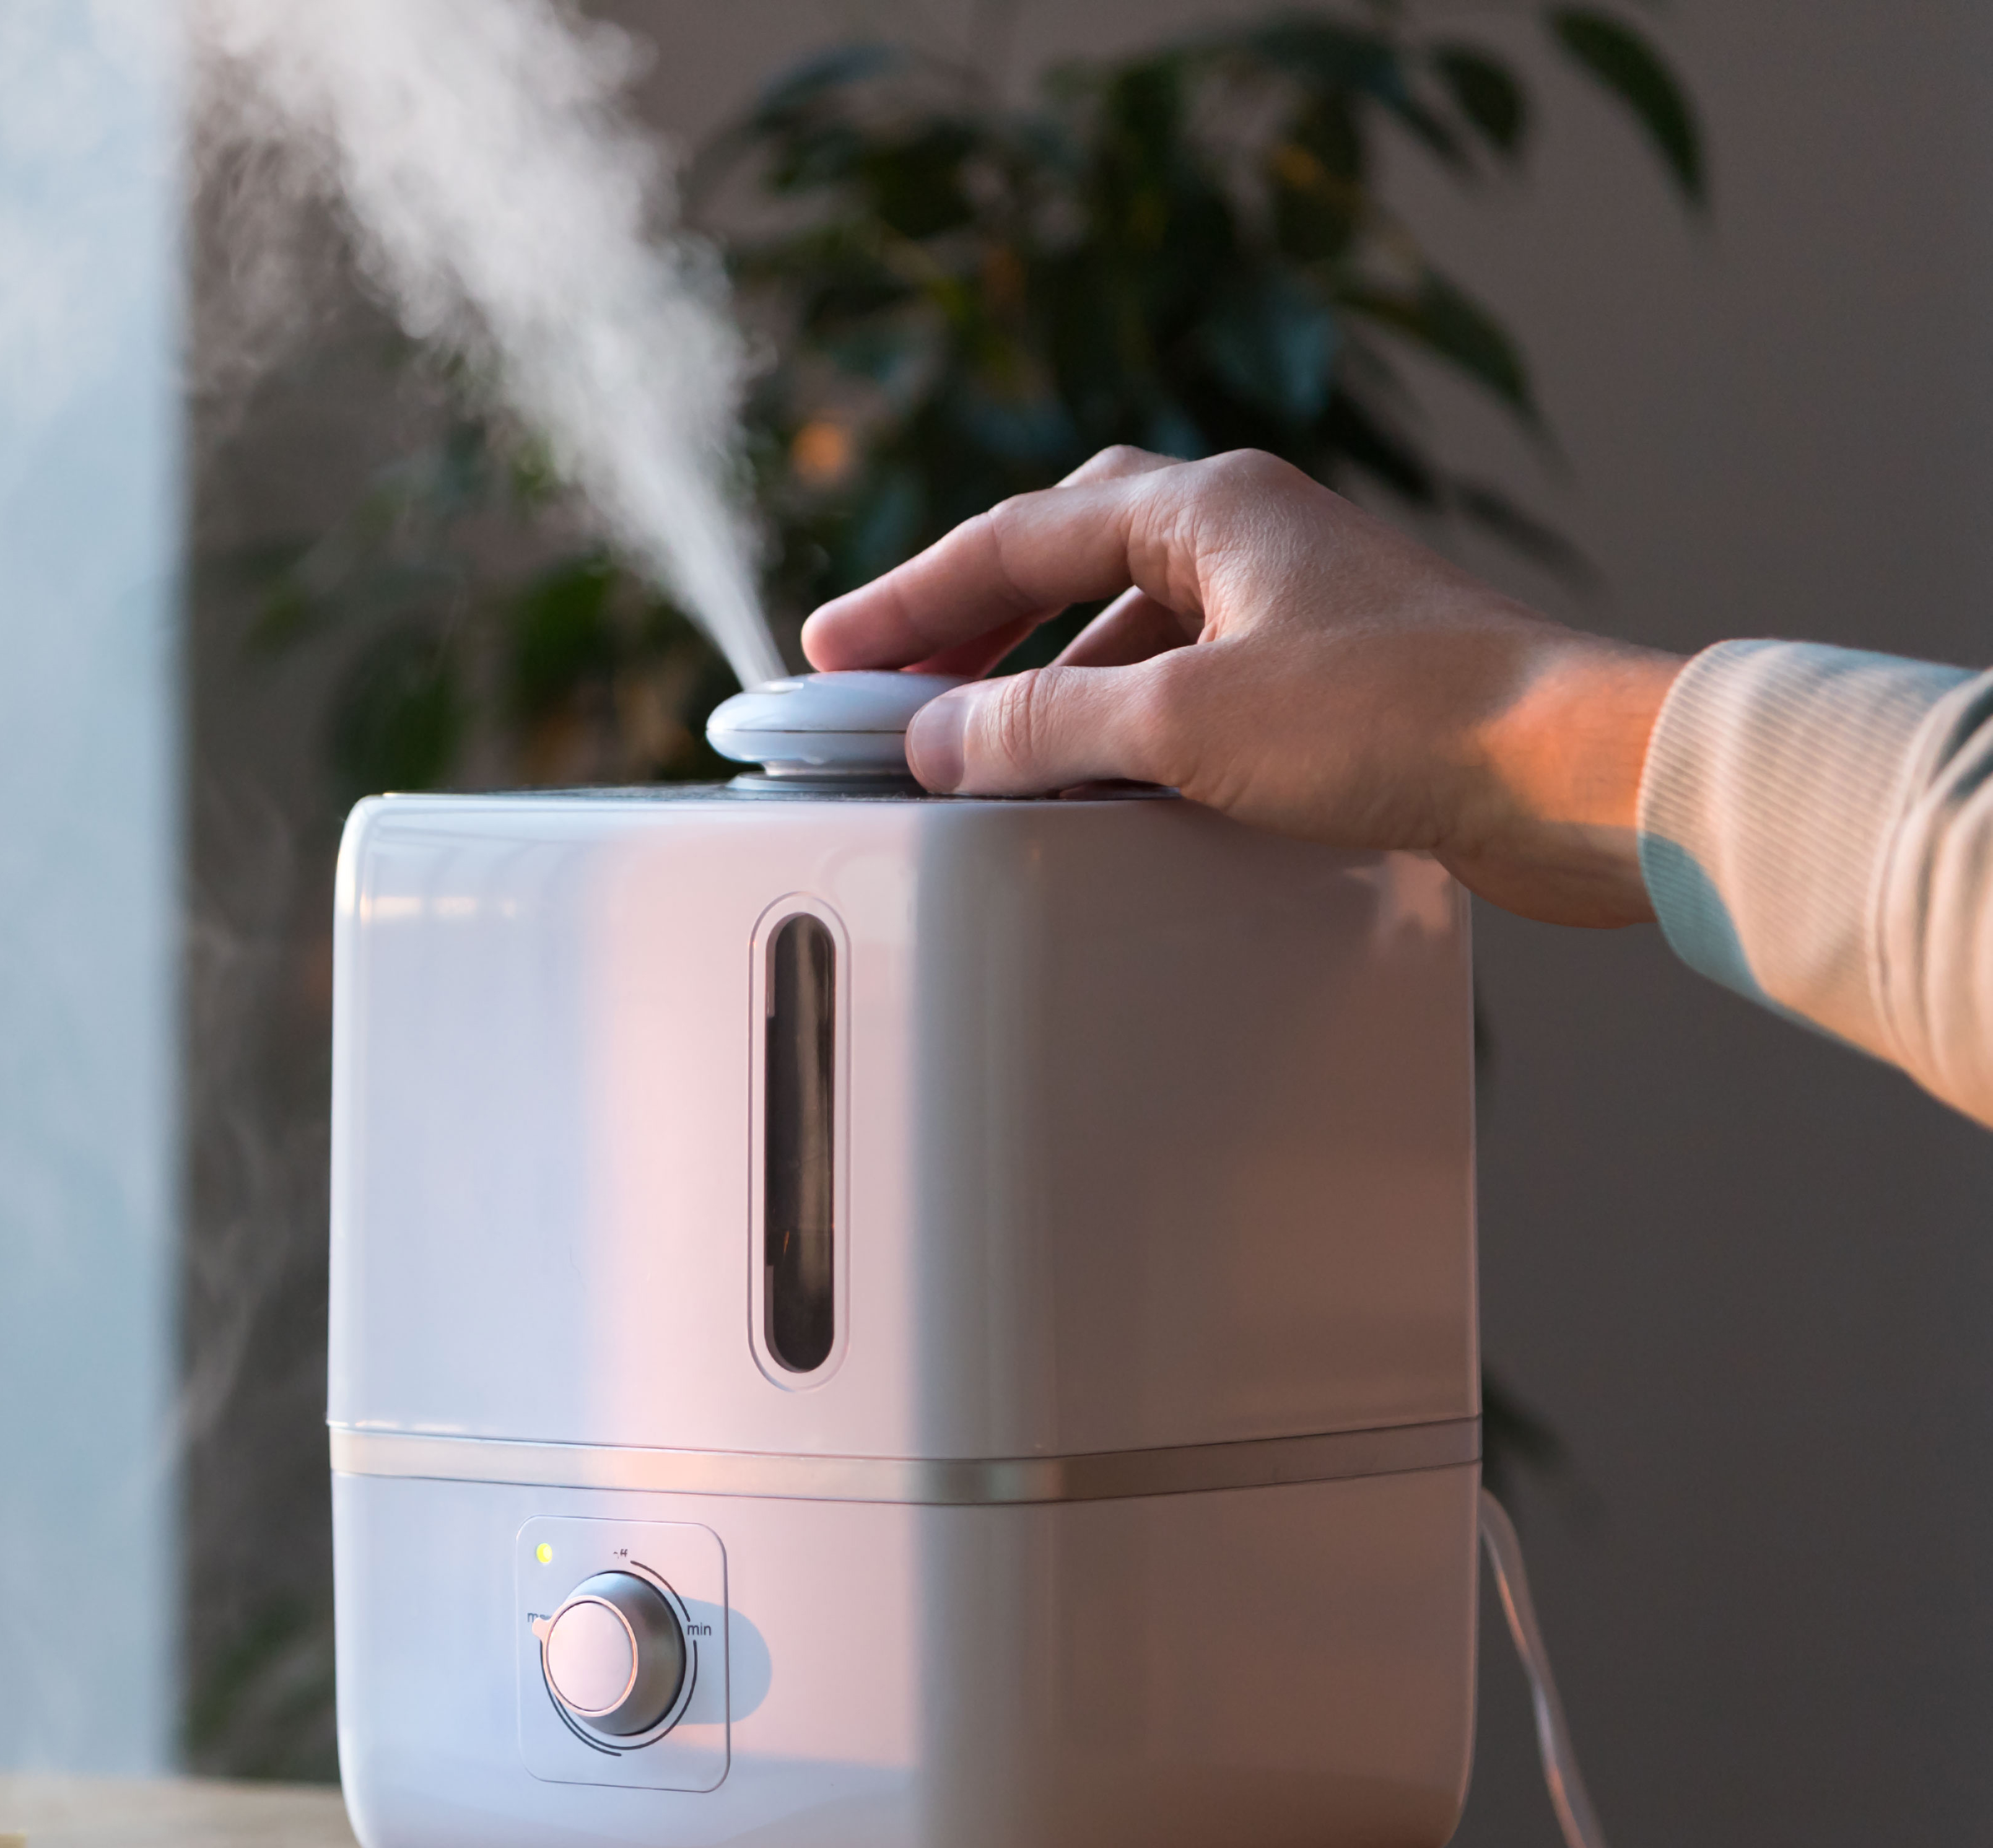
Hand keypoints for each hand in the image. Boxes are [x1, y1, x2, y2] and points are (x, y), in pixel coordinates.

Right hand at [797, 447, 1683, 926]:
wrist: (1571, 774)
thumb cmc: (1404, 719)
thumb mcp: (1183, 723)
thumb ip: (1045, 723)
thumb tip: (939, 737)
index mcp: (1210, 507)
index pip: (1016, 539)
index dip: (910, 601)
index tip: (833, 654)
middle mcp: (1252, 536)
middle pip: (1068, 556)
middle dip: (971, 620)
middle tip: (894, 683)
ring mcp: (1294, 605)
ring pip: (1129, 625)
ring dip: (1046, 681)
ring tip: (980, 746)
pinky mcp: (1331, 680)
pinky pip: (1186, 684)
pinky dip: (1119, 724)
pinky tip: (1096, 784)